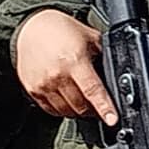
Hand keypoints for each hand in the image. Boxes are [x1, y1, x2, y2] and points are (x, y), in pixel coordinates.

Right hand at [14, 9, 114, 123]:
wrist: (31, 28)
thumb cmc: (61, 31)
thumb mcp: (90, 38)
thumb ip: (104, 56)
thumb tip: (117, 75)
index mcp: (74, 60)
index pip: (93, 90)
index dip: (104, 107)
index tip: (112, 119)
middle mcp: (57, 75)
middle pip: (81, 106)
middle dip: (94, 110)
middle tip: (100, 105)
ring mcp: (43, 85)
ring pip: (67, 111)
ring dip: (79, 110)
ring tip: (83, 99)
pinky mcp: (33, 90)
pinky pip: (52, 110)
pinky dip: (63, 108)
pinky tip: (68, 97)